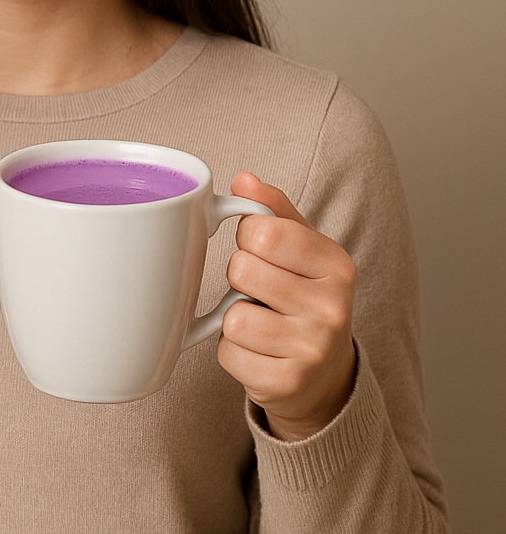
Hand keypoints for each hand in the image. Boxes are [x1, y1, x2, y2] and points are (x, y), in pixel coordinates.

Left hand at [217, 172, 356, 440]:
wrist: (324, 374)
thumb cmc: (303, 294)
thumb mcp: (301, 246)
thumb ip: (272, 208)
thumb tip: (243, 180)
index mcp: (336, 265)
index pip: (262, 230)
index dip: (249, 237)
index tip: (263, 250)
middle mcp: (332, 308)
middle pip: (242, 269)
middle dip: (241, 276)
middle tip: (261, 289)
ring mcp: (311, 350)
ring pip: (232, 316)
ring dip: (234, 317)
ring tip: (260, 320)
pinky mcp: (285, 385)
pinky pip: (228, 352)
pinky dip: (233, 350)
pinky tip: (259, 350)